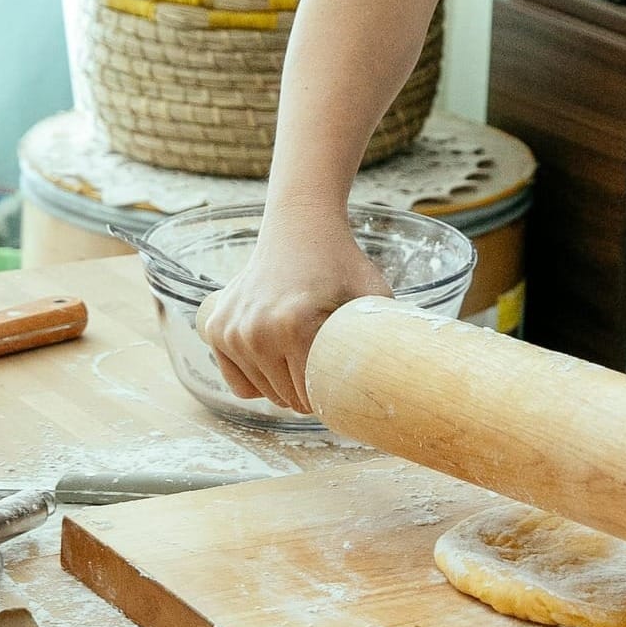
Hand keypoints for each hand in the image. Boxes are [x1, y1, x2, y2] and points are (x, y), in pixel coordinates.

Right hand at [195, 216, 391, 414]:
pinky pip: (237, 381)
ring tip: (301, 359)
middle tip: (324, 371)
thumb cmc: (341, 262)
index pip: (310, 395)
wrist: (300, 227)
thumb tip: (410, 374)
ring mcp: (232, 330)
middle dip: (307, 394)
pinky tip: (274, 360)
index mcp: (296, 325)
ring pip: (261, 393)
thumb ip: (388, 333)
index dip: (328, 397)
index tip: (341, 387)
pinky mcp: (216, 329)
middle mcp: (257, 331)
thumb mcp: (374, 294)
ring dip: (282, 387)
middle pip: (286, 398)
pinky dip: (255, 380)